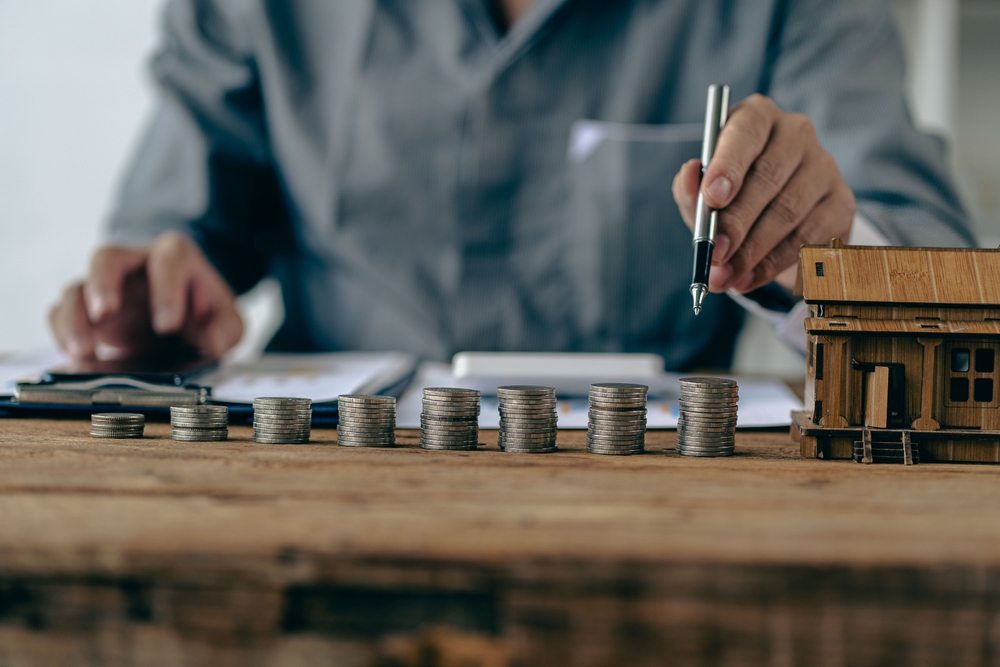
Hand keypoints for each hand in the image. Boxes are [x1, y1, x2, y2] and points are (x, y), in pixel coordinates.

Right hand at [49, 231, 242, 361]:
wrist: (182, 317)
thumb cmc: (203, 312)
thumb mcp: (227, 320)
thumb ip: (226, 329)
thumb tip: (211, 343)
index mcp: (175, 258)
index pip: (169, 259)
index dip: (166, 290)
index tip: (167, 326)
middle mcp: (134, 265)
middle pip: (106, 257)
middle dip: (102, 285)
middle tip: (103, 316)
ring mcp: (105, 287)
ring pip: (75, 288)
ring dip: (73, 320)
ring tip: (83, 353)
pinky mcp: (85, 311)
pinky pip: (60, 314)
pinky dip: (63, 337)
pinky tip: (77, 360)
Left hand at [672, 94, 854, 292]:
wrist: (773, 215)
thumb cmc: (730, 194)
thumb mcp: (703, 190)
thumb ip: (690, 186)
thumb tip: (690, 175)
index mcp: (756, 117)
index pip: (746, 132)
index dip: (728, 165)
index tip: (711, 198)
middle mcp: (796, 133)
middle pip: (768, 178)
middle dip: (736, 222)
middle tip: (714, 254)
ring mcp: (824, 166)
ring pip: (788, 212)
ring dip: (752, 252)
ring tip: (724, 278)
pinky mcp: (841, 202)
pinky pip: (808, 238)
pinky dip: (774, 264)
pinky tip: (748, 279)